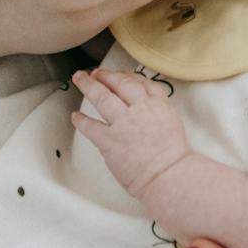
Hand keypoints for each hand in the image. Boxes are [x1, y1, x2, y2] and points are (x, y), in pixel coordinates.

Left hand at [70, 68, 190, 197]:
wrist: (168, 175)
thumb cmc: (173, 157)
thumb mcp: (171, 122)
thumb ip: (157, 109)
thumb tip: (143, 103)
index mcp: (157, 104)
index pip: (140, 82)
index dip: (126, 75)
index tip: (119, 74)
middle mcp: (139, 109)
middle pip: (120, 83)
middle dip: (106, 75)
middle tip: (95, 72)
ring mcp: (123, 124)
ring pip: (102, 97)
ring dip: (89, 85)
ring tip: (79, 79)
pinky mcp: (109, 141)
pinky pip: (91, 126)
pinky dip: (81, 120)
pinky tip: (75, 116)